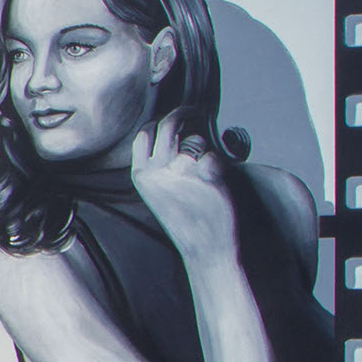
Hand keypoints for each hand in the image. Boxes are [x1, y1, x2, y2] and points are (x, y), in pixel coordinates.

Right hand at [131, 109, 236, 260]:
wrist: (204, 248)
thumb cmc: (186, 219)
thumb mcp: (159, 192)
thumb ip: (160, 166)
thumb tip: (176, 134)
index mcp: (141, 175)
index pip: (145, 134)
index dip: (160, 123)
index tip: (174, 119)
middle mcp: (156, 171)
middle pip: (168, 126)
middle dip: (185, 114)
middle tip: (198, 112)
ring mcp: (180, 172)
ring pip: (195, 141)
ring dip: (206, 151)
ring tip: (207, 175)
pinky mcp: (205, 174)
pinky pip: (215, 156)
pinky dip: (220, 166)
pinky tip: (215, 186)